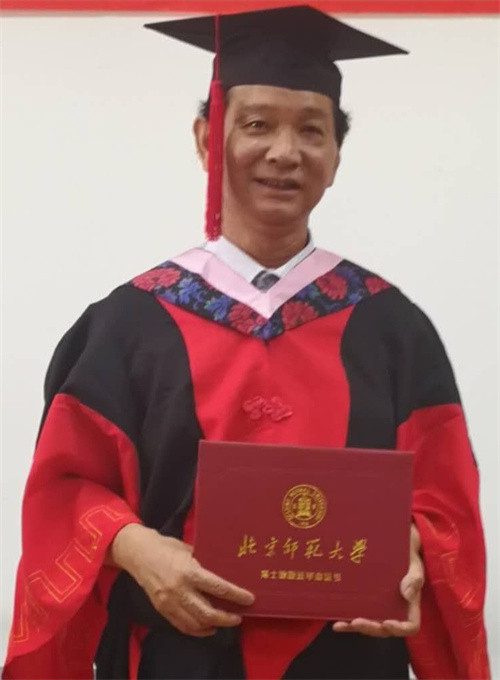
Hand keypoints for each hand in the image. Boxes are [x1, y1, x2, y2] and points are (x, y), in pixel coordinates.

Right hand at [108, 523, 254, 637]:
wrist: (138, 553)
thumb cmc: (166, 546)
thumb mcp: (188, 550)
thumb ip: (203, 563)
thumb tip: (221, 571)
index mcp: (189, 572)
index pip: (218, 588)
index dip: (236, 595)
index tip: (249, 599)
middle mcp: (180, 590)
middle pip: (208, 613)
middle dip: (226, 618)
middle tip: (238, 617)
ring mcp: (169, 602)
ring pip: (195, 623)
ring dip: (213, 626)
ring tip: (224, 623)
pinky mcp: (161, 609)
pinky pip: (182, 625)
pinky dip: (196, 630)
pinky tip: (206, 628)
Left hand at [332, 524, 423, 636]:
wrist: (394, 543)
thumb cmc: (407, 555)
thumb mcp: (414, 564)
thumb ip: (414, 578)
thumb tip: (407, 594)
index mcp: (409, 605)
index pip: (409, 626)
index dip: (398, 629)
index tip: (386, 623)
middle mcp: (394, 610)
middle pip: (384, 628)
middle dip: (370, 628)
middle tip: (356, 622)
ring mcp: (379, 606)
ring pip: (370, 624)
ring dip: (355, 627)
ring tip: (341, 624)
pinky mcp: (366, 600)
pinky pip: (358, 613)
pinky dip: (348, 621)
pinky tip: (336, 623)